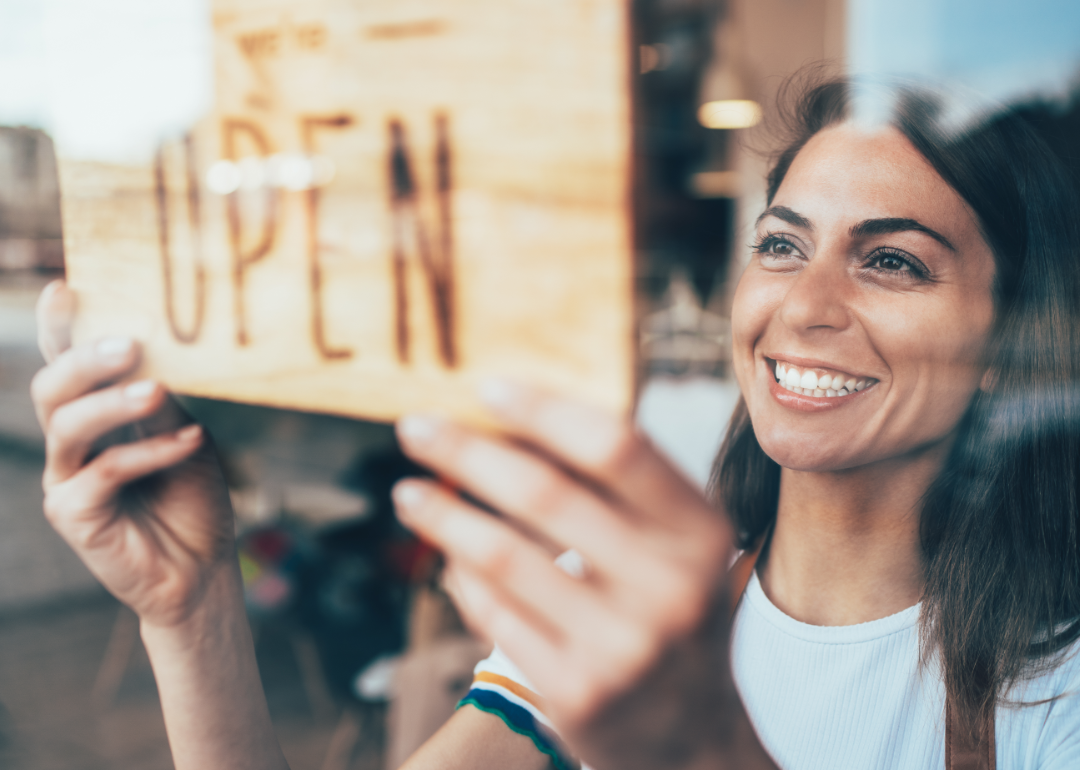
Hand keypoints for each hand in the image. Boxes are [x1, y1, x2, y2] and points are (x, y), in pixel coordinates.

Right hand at [31, 281, 235, 628]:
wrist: (204, 568)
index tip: (67, 288)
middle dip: (84, 359)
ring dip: (112, 403)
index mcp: (95, 416)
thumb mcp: (186, 436)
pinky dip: (149, 453)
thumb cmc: (192, 497)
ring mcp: (66, 479)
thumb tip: (153, 350)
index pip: (69, 365)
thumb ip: (163, 400)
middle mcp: (70, 444)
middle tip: (130, 343)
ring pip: (67, 426)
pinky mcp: (74, 516)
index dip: (61, 328)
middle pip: (52, 388)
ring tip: (156, 389)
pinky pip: (104, 473)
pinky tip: (190, 442)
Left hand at [392, 383, 774, 769]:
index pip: (615, 446)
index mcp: (699, 532)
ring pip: (503, 556)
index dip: (544, 409)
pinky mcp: (577, 693)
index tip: (485, 388)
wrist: (692, 736)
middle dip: (466, 451)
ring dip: (443, 514)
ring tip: (407, 492)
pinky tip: (447, 556)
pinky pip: (495, 614)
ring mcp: (623, 646)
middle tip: (413, 427)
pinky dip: (462, 576)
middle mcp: (670, 587)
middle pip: (545, 492)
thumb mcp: (677, 546)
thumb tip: (514, 420)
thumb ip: (619, 488)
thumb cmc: (670, 611)